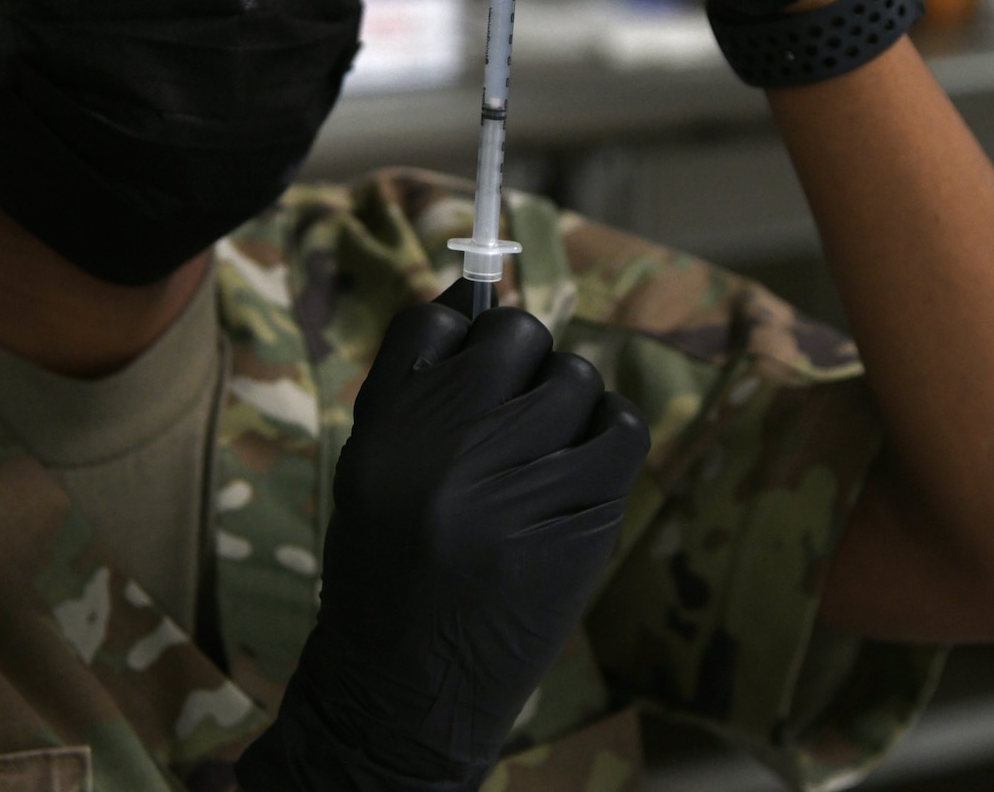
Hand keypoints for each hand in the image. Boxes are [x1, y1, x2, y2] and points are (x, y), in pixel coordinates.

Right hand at [235, 284, 648, 791]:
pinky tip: (586, 462)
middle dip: (521, 363)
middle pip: (515, 335)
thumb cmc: (386, 573)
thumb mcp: (371, 470)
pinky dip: (611, 432)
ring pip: (574, 377)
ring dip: (566, 403)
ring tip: (543, 453)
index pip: (437, 318)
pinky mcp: (581, 517)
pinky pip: (621, 429)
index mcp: (384, 424)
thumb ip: (415, 388)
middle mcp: (450, 440)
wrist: (406, 692)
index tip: (476, 352)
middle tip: (513, 414)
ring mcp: (519, 477)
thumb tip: (474, 301)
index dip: (465, 327)